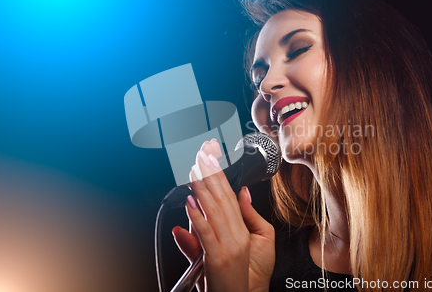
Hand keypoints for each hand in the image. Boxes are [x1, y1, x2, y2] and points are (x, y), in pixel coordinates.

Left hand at [172, 139, 275, 291]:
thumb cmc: (229, 278)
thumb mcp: (223, 247)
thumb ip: (217, 225)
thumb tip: (214, 203)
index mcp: (240, 231)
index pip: (229, 196)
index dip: (220, 175)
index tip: (212, 158)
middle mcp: (237, 236)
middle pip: (223, 198)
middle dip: (212, 174)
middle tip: (204, 154)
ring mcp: (229, 246)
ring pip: (215, 211)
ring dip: (203, 188)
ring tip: (195, 170)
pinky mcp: (218, 257)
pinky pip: (207, 233)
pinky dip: (198, 217)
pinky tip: (191, 202)